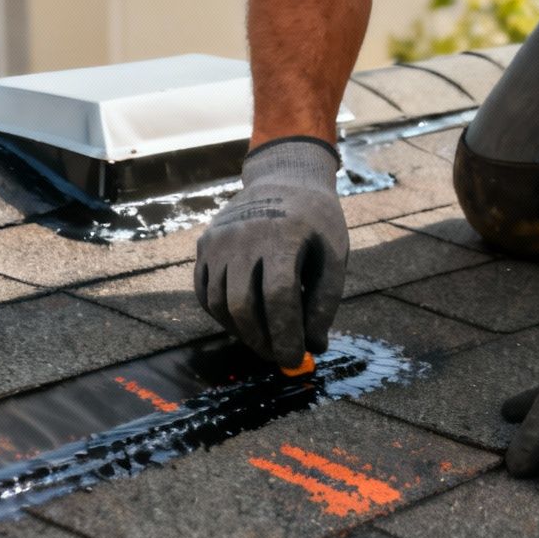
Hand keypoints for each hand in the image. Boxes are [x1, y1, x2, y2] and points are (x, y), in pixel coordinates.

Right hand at [195, 137, 347, 367]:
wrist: (284, 178)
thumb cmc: (316, 221)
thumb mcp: (334, 255)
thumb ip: (325, 301)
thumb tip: (314, 347)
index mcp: (283, 235)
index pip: (279, 298)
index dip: (286, 335)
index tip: (294, 359)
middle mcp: (244, 236)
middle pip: (243, 305)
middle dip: (262, 341)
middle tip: (279, 357)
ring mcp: (218, 239)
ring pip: (220, 303)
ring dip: (242, 332)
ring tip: (265, 342)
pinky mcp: (204, 244)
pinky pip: (205, 292)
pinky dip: (223, 315)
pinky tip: (244, 324)